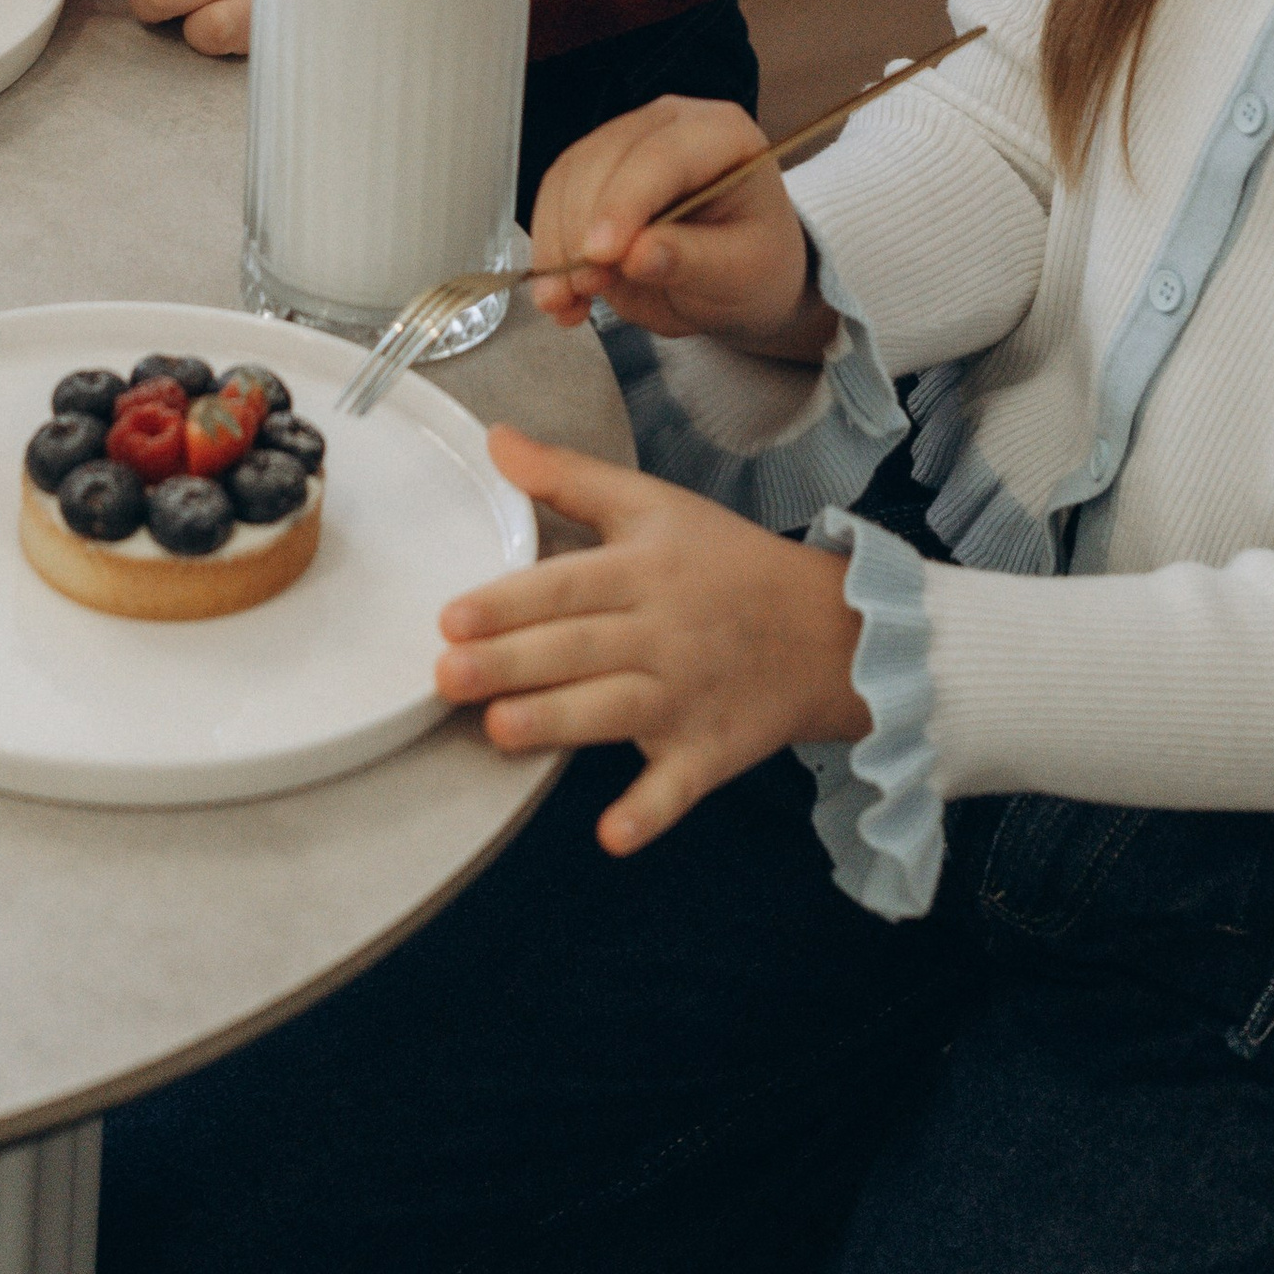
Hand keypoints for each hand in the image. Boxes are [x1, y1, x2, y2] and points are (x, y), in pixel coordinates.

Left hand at [437, 429, 867, 850]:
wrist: (826, 628)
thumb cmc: (725, 560)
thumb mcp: (652, 503)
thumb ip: (568, 477)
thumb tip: (495, 440)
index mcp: (645, 570)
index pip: (568, 584)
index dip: (510, 601)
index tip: (452, 617)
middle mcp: (662, 633)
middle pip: (578, 649)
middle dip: (512, 664)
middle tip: (447, 677)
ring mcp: (687, 697)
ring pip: (614, 711)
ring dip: (559, 723)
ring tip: (500, 730)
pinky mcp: (710, 752)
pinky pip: (678, 786)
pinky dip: (649, 812)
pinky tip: (613, 834)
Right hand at [527, 96, 831, 357]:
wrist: (741, 273)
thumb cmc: (756, 265)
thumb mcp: (740, 274)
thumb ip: (692, 261)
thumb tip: (636, 255)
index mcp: (722, 134)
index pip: (662, 156)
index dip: (624, 203)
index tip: (601, 255)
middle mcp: (668, 123)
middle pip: (604, 160)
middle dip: (582, 228)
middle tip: (581, 289)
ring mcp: (626, 140)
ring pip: (569, 176)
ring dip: (555, 241)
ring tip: (564, 300)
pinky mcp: (594, 168)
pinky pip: (555, 198)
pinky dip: (548, 248)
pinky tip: (559, 292)